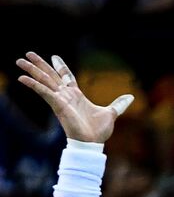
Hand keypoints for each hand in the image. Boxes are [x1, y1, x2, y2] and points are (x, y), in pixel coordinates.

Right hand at [15, 53, 131, 142]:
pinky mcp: (57, 105)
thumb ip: (118, 104)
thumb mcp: (111, 113)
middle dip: (39, 64)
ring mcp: (60, 100)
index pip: (66, 77)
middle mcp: (66, 96)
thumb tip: (131, 97)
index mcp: (77, 95)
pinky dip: (34, 85)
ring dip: (32, 70)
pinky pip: (44, 92)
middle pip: (51, 76)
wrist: (93, 143)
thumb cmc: (99, 131)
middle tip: (27, 53)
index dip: (60, 66)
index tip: (53, 56)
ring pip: (44, 81)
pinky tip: (22, 78)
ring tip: (19, 60)